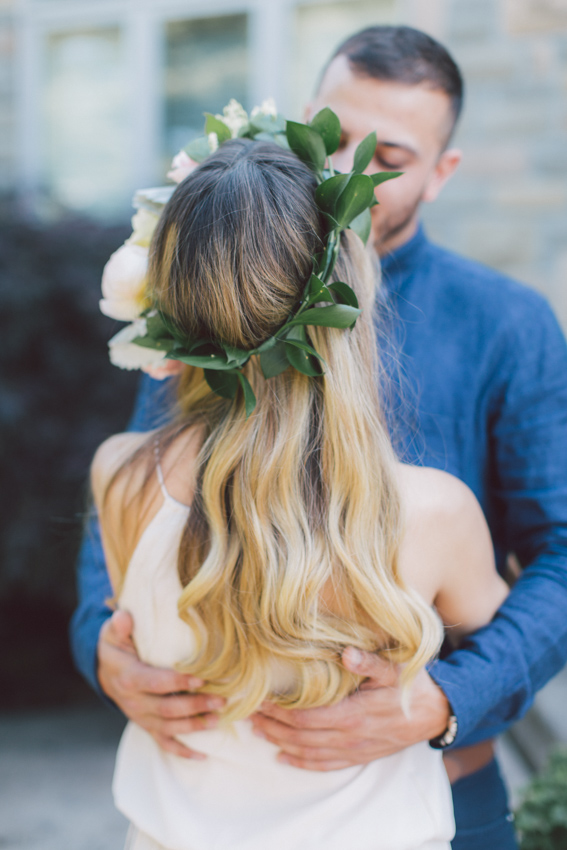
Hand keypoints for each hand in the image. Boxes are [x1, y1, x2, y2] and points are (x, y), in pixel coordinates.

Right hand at [97, 610, 224, 758]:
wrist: (105, 672)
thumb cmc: (116, 648)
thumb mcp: (112, 634)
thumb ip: (119, 626)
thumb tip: (124, 617)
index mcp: (129, 678)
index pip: (155, 682)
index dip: (177, 681)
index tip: (201, 677)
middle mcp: (134, 702)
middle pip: (166, 708)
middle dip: (194, 706)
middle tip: (221, 700)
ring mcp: (141, 717)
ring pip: (168, 727)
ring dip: (194, 726)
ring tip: (218, 720)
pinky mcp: (147, 725)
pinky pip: (163, 742)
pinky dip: (182, 751)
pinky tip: (202, 755)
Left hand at [250, 647, 449, 770]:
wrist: (436, 713)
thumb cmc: (411, 685)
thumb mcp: (394, 667)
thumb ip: (369, 661)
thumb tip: (346, 653)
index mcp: (353, 713)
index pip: (304, 716)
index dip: (278, 711)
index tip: (258, 699)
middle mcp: (349, 735)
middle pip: (299, 735)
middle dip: (271, 725)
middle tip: (248, 714)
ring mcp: (353, 749)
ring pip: (308, 752)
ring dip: (280, 743)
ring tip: (258, 731)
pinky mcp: (358, 755)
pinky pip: (324, 764)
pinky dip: (301, 763)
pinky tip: (284, 757)